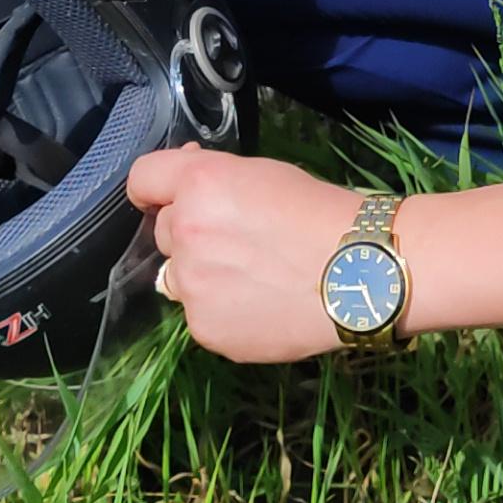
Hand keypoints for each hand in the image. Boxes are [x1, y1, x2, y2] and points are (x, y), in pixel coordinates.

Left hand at [126, 150, 364, 363]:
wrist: (361, 273)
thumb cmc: (321, 212)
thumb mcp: (264, 174)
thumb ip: (214, 179)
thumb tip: (187, 182)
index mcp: (199, 185)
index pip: (142, 179)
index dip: (154, 188)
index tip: (166, 198)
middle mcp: (184, 232)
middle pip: (163, 230)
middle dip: (190, 233)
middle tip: (239, 240)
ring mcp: (192, 286)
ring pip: (178, 277)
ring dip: (203, 274)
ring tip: (256, 278)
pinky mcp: (205, 328)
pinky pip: (200, 314)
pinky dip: (223, 310)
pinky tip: (262, 305)